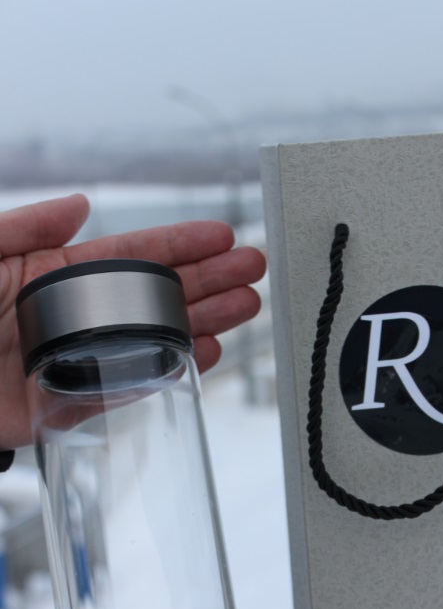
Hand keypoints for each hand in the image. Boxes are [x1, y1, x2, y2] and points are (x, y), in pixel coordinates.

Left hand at [0, 194, 264, 448]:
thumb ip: (23, 227)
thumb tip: (80, 205)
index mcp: (55, 274)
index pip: (132, 254)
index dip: (180, 243)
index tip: (221, 235)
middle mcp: (76, 315)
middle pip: (156, 295)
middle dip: (209, 280)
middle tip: (252, 271)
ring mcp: (79, 359)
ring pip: (154, 338)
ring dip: (203, 322)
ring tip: (244, 309)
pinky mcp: (70, 403)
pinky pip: (129, 386)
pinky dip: (168, 372)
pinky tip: (203, 355)